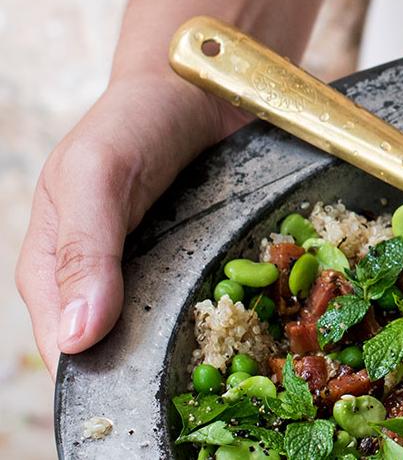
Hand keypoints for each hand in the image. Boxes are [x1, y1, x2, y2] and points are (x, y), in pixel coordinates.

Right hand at [16, 72, 245, 371]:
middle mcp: (104, 282)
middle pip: (122, 351)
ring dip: (208, 347)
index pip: (66, 351)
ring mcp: (157, 274)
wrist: (195, 82)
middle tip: (208, 391)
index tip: (143, 401)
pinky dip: (240, 312)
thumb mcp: (95, 175)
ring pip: (174, 333)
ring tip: (245, 364)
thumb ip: (84, 251)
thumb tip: (74, 339)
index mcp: (54, 270)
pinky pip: (219, 302)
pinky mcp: (203, 261)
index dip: (99, 380)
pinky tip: (267, 326)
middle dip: (160, 370)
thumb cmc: (130, 122)